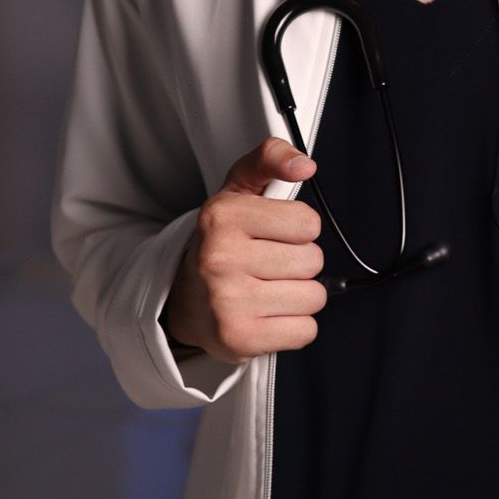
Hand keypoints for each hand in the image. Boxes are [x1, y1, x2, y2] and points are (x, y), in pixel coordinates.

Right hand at [161, 137, 326, 361]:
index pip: (307, 222)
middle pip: (313, 261)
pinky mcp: (240, 339)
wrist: (184, 298)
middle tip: (268, 263)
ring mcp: (228, 303)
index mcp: (222, 217)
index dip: (298, 228)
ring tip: (268, 289)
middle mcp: (221, 259)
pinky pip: (306, 330)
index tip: (274, 232)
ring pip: (314, 297)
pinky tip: (268, 314)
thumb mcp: (238, 190)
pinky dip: (294, 325)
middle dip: (298, 262)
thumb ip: (270, 159)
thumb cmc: (220, 242)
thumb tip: (303, 165)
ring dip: (298, 294)